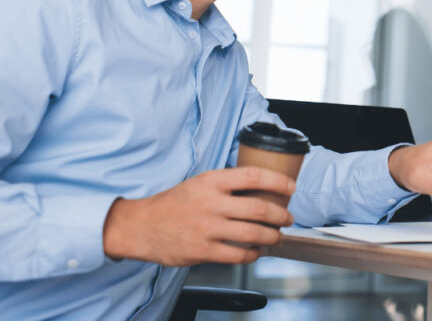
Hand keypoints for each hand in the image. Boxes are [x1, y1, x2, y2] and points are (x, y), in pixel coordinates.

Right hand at [103, 167, 295, 266]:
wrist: (140, 226)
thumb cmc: (173, 204)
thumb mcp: (199, 183)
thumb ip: (226, 185)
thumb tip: (261, 188)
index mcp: (211, 181)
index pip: (253, 176)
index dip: (278, 181)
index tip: (291, 187)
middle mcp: (210, 203)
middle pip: (259, 208)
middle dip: (281, 215)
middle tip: (288, 218)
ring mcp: (207, 228)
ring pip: (253, 233)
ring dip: (272, 236)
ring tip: (277, 236)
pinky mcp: (203, 251)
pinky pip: (238, 254)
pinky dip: (253, 254)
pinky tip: (256, 251)